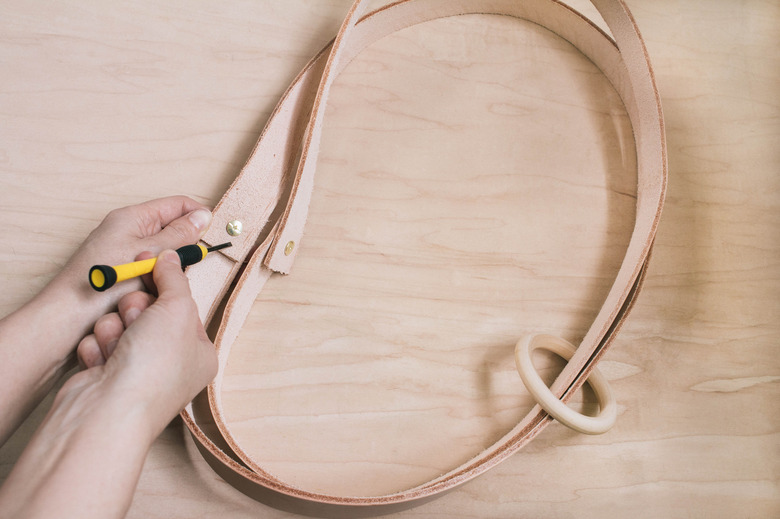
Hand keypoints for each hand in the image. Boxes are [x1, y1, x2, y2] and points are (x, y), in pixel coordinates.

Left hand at [45, 196, 213, 318]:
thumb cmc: (102, 283)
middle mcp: (126, 229)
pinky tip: (154, 290)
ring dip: (170, 264)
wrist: (68, 316)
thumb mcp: (150, 254)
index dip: (197, 216)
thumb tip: (202, 217)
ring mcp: (122, 249)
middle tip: (185, 264)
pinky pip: (150, 266)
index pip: (176, 204)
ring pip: (162, 250)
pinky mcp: (121, 269)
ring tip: (164, 280)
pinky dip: (157, 276)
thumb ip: (180, 234)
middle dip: (184, 245)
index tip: (210, 235)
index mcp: (132, 217)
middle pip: (171, 227)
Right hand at [76, 249, 217, 436]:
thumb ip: (174, 279)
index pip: (181, 304)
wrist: (107, 410)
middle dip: (135, 310)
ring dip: (114, 329)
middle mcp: (171, 364)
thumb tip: (170, 258)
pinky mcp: (106, 376)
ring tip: (118, 348)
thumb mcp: (176, 308)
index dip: (164, 283)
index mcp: (199, 352)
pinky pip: (99, 343)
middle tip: (136, 319)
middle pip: (148, 311)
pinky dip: (97, 348)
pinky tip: (102, 364)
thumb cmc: (153, 366)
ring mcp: (137, 371)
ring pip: (119, 323)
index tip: (148, 262)